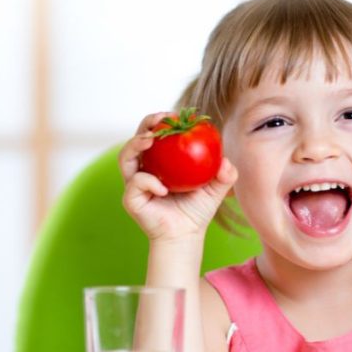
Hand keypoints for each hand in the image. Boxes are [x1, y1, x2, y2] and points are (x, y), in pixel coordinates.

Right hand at [118, 112, 237, 242]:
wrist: (186, 236)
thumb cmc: (197, 210)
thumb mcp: (216, 189)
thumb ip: (225, 174)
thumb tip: (226, 161)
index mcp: (160, 161)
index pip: (157, 133)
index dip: (162, 121)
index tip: (175, 114)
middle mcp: (143, 168)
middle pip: (137, 138)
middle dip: (146, 124)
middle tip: (159, 120)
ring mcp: (134, 183)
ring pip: (125, 156)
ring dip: (135, 144)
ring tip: (150, 140)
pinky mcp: (130, 199)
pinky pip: (135, 183)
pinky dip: (148, 182)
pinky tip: (163, 188)